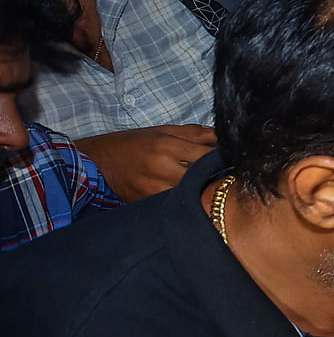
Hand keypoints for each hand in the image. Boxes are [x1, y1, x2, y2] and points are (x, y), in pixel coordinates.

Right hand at [75, 125, 214, 201]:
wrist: (97, 161)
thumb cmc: (133, 143)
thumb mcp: (162, 131)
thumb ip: (195, 134)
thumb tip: (223, 137)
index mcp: (166, 145)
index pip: (208, 156)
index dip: (224, 160)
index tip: (234, 162)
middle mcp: (161, 167)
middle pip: (202, 178)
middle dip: (215, 179)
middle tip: (226, 179)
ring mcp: (153, 188)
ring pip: (190, 195)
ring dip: (201, 193)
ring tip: (208, 190)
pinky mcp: (146, 203)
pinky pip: (173, 205)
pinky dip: (184, 202)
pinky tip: (189, 199)